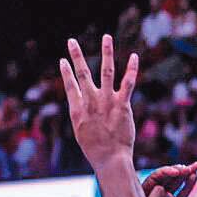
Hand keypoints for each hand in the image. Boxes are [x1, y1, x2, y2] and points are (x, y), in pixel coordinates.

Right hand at [61, 34, 139, 167]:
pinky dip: (131, 69)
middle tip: (71, 41)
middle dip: (76, 56)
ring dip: (106, 52)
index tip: (62, 61)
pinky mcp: (122, 104)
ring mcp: (106, 101)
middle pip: (82, 73)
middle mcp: (90, 102)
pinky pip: (127, 83)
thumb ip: (81, 117)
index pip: (70, 86)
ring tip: (106, 37)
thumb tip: (80, 109)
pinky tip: (134, 56)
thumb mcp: (82, 133)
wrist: (109, 158)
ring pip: (105, 71)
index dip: (66, 72)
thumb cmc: (96, 150)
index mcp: (78, 109)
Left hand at [140, 163, 196, 196]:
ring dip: (185, 175)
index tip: (177, 171)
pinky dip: (189, 186)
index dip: (166, 172)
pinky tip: (195, 177)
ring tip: (196, 166)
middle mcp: (152, 195)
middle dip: (178, 171)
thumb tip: (161, 187)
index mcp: (141, 194)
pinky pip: (182, 195)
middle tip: (189, 166)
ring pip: (176, 185)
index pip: (155, 178)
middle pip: (166, 179)